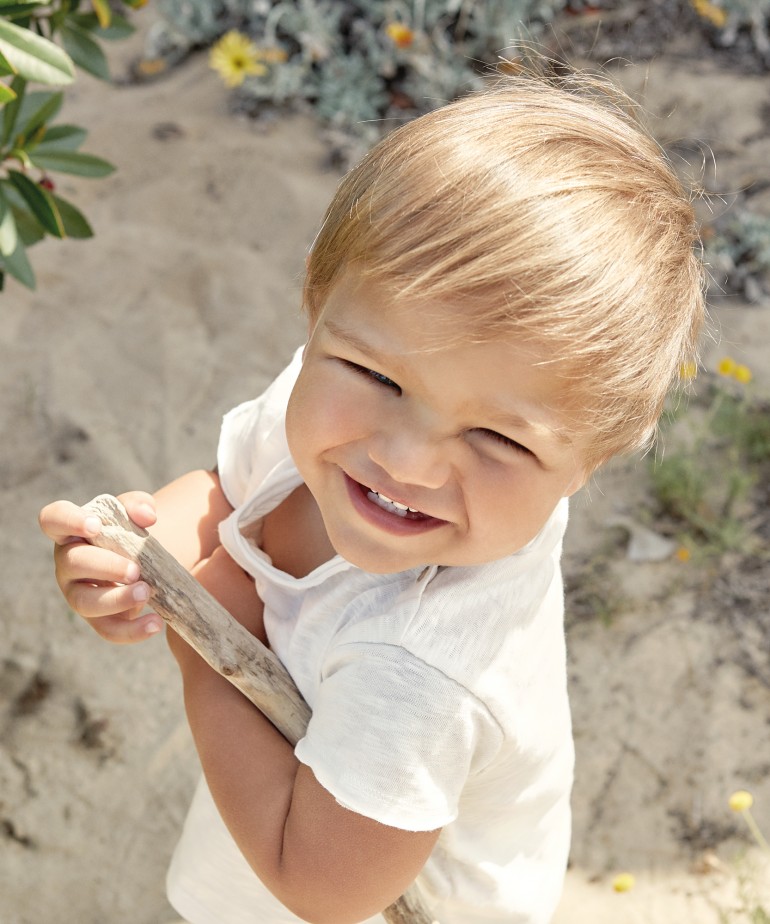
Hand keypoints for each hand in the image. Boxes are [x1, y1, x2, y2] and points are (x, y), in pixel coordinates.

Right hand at [38, 491, 162, 643]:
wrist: (141, 563)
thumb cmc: (127, 533)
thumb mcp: (133, 513)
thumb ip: (138, 505)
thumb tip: (148, 516)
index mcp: (71, 531)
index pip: (53, 519)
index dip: (69, 521)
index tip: (95, 525)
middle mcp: (68, 563)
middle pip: (73, 563)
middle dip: (105, 566)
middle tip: (134, 569)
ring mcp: (78, 592)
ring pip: (85, 602)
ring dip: (117, 599)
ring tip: (146, 592)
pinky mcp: (97, 618)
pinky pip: (108, 629)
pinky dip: (132, 630)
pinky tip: (155, 623)